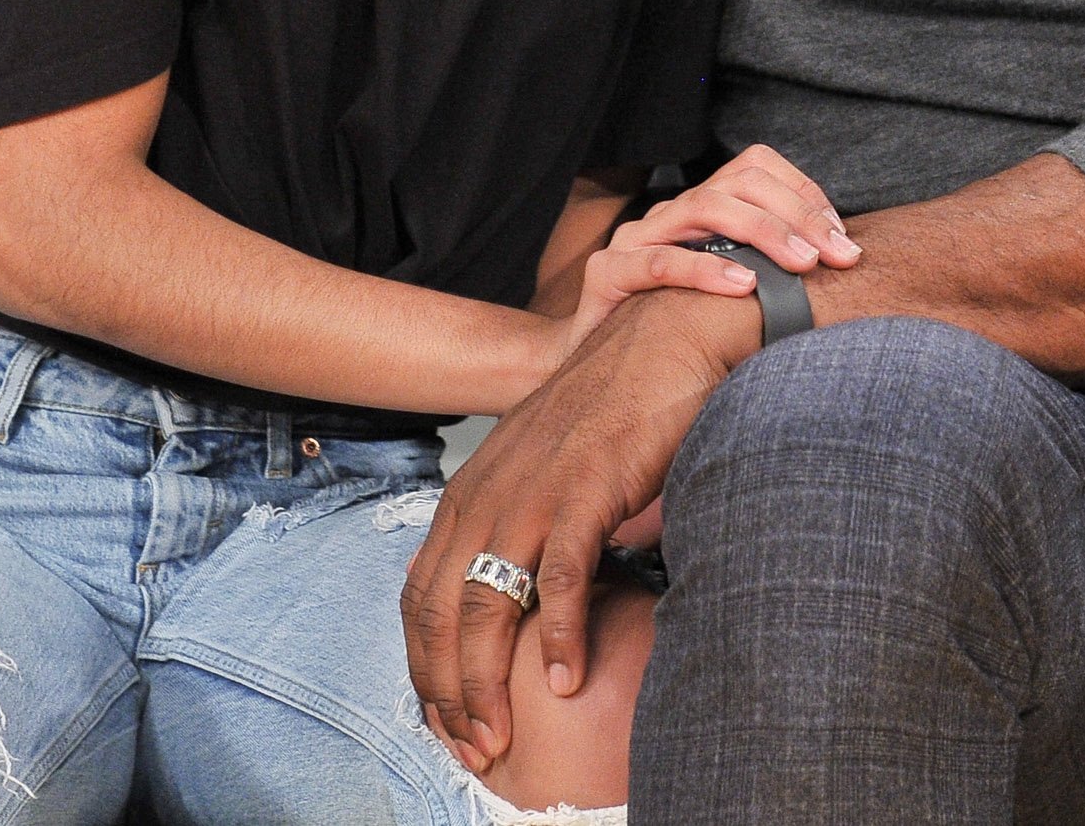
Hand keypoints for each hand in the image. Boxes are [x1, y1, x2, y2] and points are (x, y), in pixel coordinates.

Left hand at [403, 290, 756, 772]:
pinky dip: (560, 634)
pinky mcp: (586, 489)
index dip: (424, 665)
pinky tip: (565, 678)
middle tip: (468, 745)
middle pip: (442, 612)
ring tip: (500, 732)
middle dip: (446, 690)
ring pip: (489, 604)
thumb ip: (521, 527)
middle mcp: (488, 495)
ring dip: (488, 679)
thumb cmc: (611, 408)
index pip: (421, 596)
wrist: (663, 339)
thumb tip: (520, 598)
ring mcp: (534, 492)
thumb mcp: (543, 471)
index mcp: (471, 493)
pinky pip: (562, 577)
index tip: (443, 718)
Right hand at [560, 144, 860, 350]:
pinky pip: (659, 261)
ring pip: (703, 206)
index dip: (805, 193)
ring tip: (802, 266)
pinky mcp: (608, 275)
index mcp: (700, 212)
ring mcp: (635, 239)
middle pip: (738, 180)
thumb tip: (843, 267)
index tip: (842, 237)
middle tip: (839, 254)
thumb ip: (771, 272)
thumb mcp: (731, 298)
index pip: (756, 167)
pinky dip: (706, 270)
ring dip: (763, 231)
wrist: (592, 372)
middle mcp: (669, 215)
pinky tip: (744, 286)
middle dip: (797, 213)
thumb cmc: (673, 333)